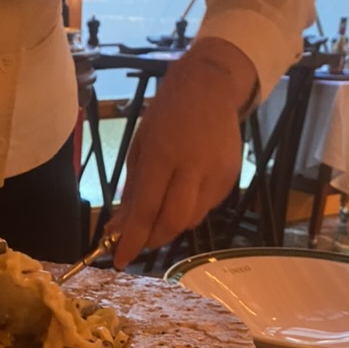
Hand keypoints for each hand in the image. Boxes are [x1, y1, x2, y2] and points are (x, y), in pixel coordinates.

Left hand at [107, 39, 257, 268]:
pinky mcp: (231, 179)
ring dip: (171, 226)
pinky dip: (189, 212)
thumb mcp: (140, 148)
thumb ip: (131, 193)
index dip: (132, 240)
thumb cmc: (167, 115)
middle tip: (139, 242)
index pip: (147, 210)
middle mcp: (194, 167)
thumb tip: (116, 230)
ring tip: (160, 213)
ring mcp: (217, 174)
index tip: (119, 260)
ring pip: (191, 220)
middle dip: (153, 239)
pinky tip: (182, 195)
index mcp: (164, 155)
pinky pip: (206, 208)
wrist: (211, 87)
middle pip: (174, 222)